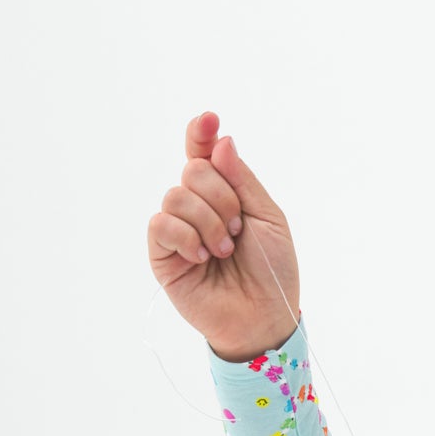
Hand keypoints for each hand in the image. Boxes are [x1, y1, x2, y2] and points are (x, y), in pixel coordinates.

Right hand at [146, 110, 301, 359]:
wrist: (263, 317)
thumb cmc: (272, 272)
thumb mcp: (269, 219)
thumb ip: (243, 180)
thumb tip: (220, 142)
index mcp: (224, 195)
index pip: (203, 154)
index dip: (202, 133)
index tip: (210, 119)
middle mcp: (197, 207)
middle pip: (193, 170)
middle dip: (222, 198)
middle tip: (238, 231)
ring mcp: (178, 229)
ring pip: (177, 195)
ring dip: (209, 224)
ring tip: (224, 252)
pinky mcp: (162, 254)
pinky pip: (162, 223)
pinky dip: (187, 237)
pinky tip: (202, 258)